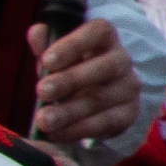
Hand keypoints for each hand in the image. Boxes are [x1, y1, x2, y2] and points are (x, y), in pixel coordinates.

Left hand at [25, 17, 136, 152]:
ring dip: (70, 111)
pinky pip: (106, 122)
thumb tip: (37, 32)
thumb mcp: (56, 54)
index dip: (73, 45)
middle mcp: (122, 60)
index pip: (97, 32)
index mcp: (104, 38)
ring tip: (44, 120)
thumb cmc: (72, 67)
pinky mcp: (128, 113)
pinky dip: (79, 129)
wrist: (98, 93)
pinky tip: (58, 133)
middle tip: (41, 92)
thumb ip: (46, 44)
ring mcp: (128, 87)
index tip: (47, 60)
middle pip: (104, 67)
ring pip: (101, 98)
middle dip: (70, 80)